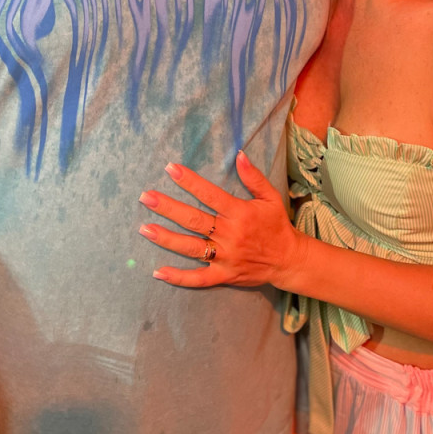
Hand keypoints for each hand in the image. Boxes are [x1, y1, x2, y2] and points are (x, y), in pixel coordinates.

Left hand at [139, 152, 302, 290]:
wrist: (288, 260)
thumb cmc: (276, 225)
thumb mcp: (270, 197)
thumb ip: (253, 177)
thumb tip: (239, 155)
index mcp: (238, 213)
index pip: (209, 194)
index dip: (189, 181)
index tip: (171, 169)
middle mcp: (228, 234)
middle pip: (193, 220)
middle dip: (168, 208)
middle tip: (146, 197)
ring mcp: (224, 256)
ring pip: (190, 248)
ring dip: (166, 238)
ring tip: (144, 229)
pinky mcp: (223, 275)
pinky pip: (198, 278)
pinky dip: (179, 277)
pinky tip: (158, 272)